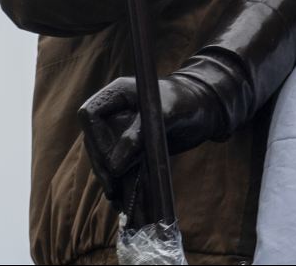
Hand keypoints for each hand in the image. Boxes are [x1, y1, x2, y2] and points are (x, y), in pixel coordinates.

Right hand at [77, 72, 221, 204]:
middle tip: (112, 188)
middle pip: (94, 141)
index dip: (95, 137)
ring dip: (110, 180)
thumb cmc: (187, 101)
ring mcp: (121, 132)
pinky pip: (120, 167)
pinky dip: (122, 183)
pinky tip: (124, 201)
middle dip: (101, 166)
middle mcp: (115, 113)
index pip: (90, 114)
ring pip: (105, 158)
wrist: (205, 110)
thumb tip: (114, 167)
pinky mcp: (131, 149)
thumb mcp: (166, 114)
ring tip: (119, 201)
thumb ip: (139, 135)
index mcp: (118, 95)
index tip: (109, 160)